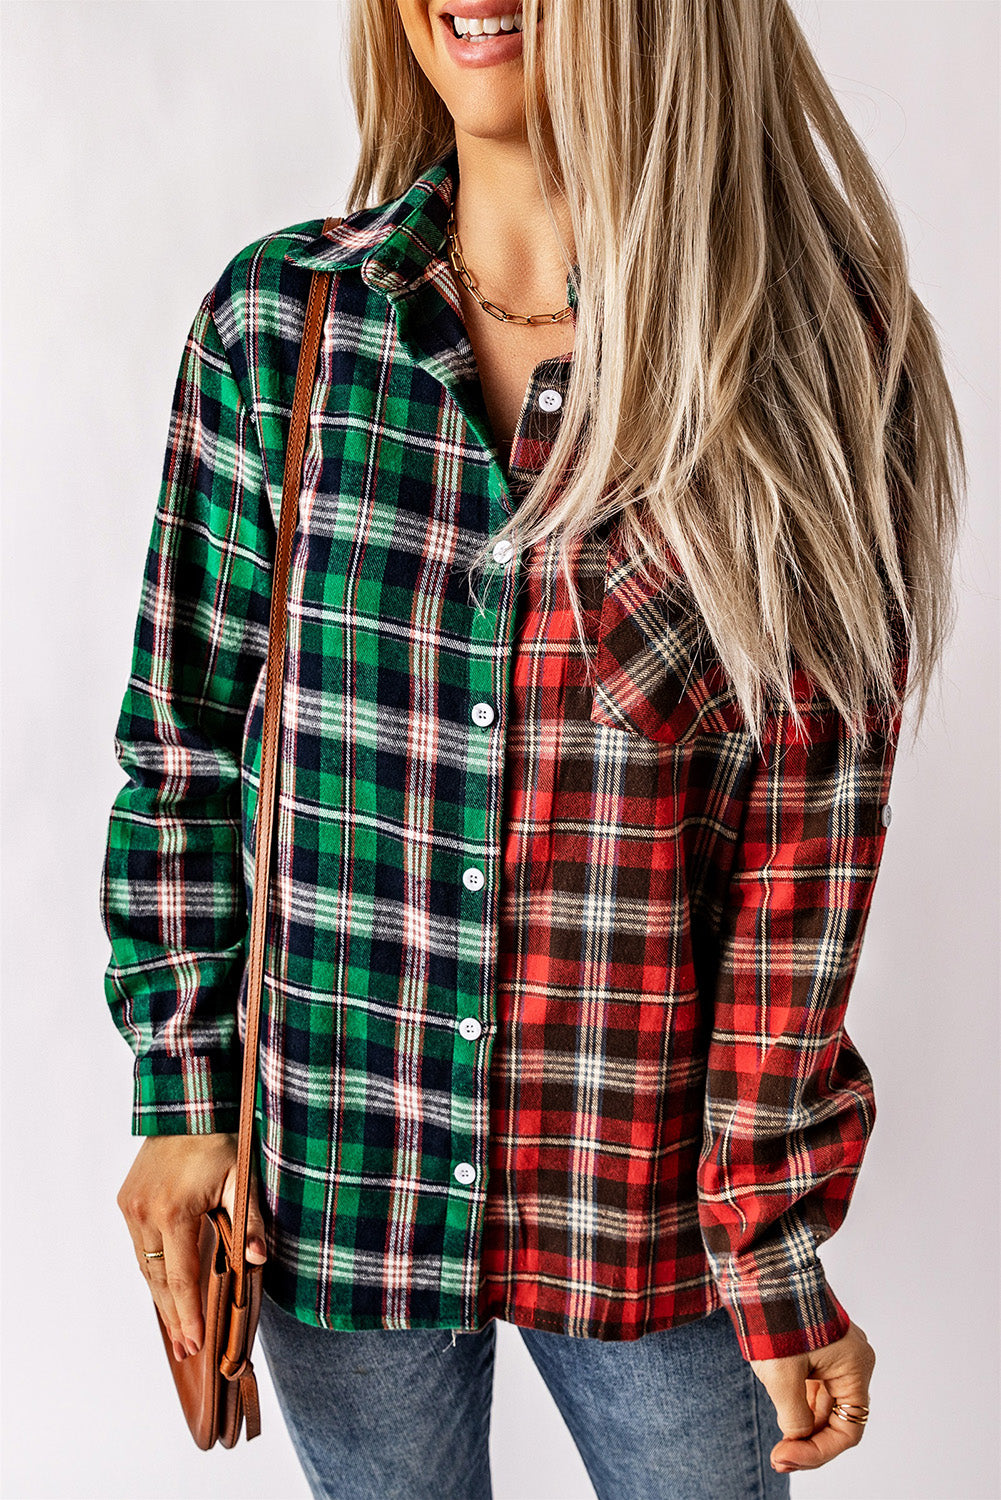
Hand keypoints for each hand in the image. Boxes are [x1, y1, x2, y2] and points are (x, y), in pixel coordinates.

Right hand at [117, 1132, 267, 1364]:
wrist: (187, 1105)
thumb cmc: (219, 1139)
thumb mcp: (242, 1178)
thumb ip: (249, 1221)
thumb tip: (257, 1260)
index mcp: (174, 1212)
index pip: (183, 1278)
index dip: (189, 1314)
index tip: (196, 1344)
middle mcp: (144, 1213)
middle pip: (159, 1280)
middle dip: (174, 1317)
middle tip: (186, 1350)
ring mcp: (132, 1207)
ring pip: (146, 1266)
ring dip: (161, 1297)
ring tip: (176, 1329)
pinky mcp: (127, 1200)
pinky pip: (140, 1247)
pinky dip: (152, 1270)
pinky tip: (164, 1289)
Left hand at [749, 1320, 874, 1472]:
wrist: (760, 1269)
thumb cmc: (775, 1316)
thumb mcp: (782, 1376)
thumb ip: (794, 1416)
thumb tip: (797, 1437)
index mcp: (855, 1367)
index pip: (847, 1429)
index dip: (818, 1451)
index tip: (785, 1457)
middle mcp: (851, 1361)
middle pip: (836, 1418)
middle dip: (808, 1441)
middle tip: (778, 1458)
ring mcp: (834, 1353)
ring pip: (823, 1404)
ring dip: (801, 1424)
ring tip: (777, 1438)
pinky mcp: (816, 1347)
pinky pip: (812, 1385)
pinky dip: (796, 1402)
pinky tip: (778, 1407)